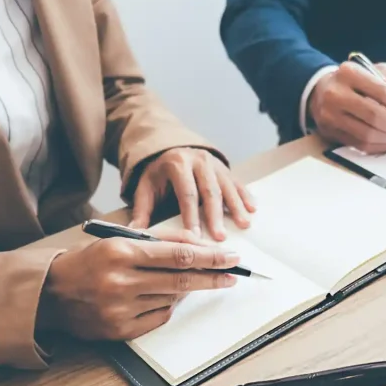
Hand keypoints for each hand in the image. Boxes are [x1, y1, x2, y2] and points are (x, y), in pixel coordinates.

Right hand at [38, 226, 239, 339]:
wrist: (50, 293)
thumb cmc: (89, 262)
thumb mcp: (119, 240)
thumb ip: (160, 240)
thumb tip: (199, 244)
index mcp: (121, 252)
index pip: (179, 254)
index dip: (210, 257)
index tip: (232, 258)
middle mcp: (120, 281)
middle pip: (181, 279)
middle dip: (213, 276)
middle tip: (233, 274)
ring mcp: (120, 308)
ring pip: (172, 298)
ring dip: (185, 289)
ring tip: (184, 281)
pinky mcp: (119, 330)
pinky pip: (160, 317)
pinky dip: (167, 306)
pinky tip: (159, 297)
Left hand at [129, 147, 255, 240]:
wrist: (169, 148)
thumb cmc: (157, 174)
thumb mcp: (145, 188)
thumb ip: (141, 211)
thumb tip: (133, 235)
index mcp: (177, 164)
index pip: (186, 194)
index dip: (191, 216)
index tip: (195, 237)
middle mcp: (198, 161)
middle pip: (209, 191)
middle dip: (216, 215)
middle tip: (221, 237)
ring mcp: (214, 163)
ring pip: (227, 186)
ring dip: (236, 206)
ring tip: (244, 224)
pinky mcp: (225, 167)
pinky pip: (237, 182)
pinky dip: (245, 196)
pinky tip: (252, 209)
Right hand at [309, 62, 385, 153]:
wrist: (323, 90)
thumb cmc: (359, 82)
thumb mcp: (380, 73)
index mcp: (351, 72)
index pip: (384, 92)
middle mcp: (336, 93)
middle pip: (375, 115)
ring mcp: (330, 115)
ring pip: (367, 133)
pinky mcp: (329, 132)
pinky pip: (360, 145)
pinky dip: (379, 146)